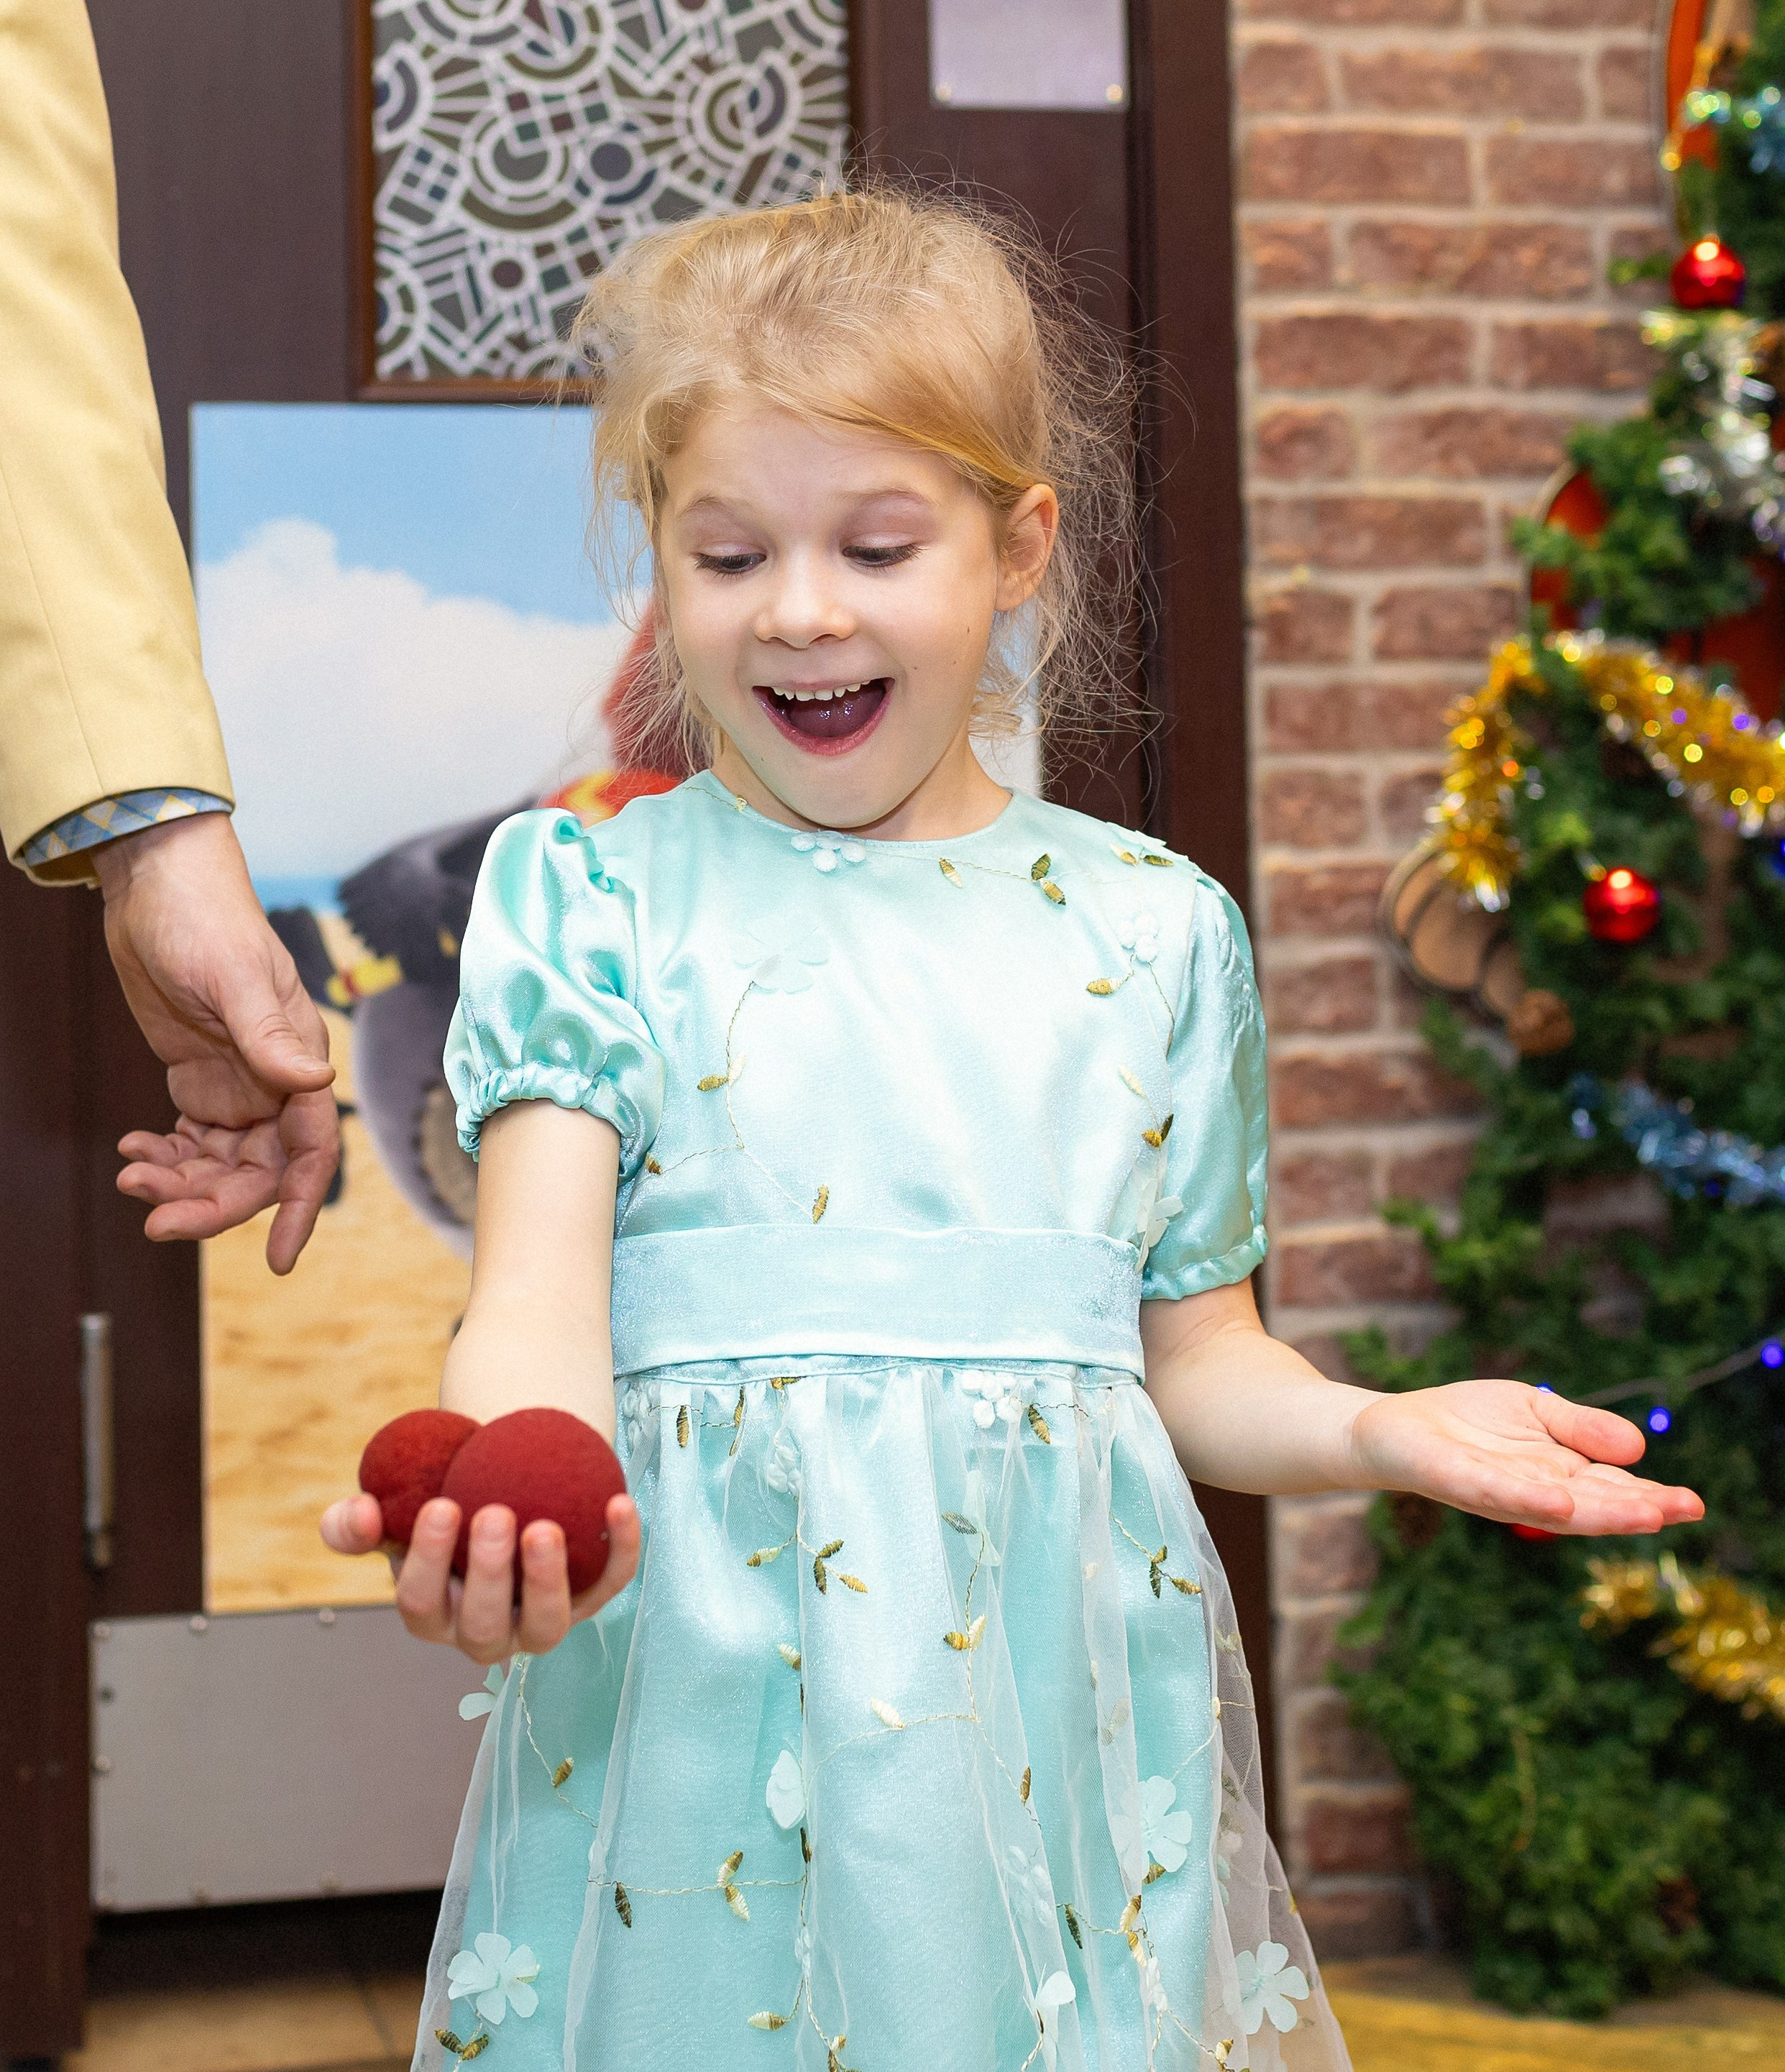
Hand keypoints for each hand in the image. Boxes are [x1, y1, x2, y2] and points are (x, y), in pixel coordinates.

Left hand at [95, 812, 338, 1273]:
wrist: (158, 886)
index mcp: (299, 1064)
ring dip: (179, 1184)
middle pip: (256, 1172)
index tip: (276, 1260)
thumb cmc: (207, 920)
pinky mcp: (198, 1078)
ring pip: (219, 1164)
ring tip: (132, 1178)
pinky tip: (133, 1152)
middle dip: (211, 1205)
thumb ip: (271, 1038)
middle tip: (155, 1220)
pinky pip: (189, 1141)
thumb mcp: (236, 979)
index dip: (296, 1209)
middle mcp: (275, 1083)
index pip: (310, 1153)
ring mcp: (236, 1083)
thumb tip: (316, 1085)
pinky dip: (163, 1157)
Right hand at [319, 1490, 642, 1659]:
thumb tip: (359, 1515)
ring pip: (547, 1626)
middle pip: (484, 1624)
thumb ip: (358, 1520)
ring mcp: (539, 1621)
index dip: (428, 1561)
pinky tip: (619, 1503)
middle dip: (489, 1574)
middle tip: (496, 1514)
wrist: (503, 1484)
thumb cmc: (444, 1501)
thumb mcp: (396, 1508)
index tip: (442, 1505)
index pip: (422, 1604)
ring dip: (549, 1581)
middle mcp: (484, 1632)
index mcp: (433, 1613)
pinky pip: (609, 1582)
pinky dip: (619, 1549)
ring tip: (546, 1528)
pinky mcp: (589, 1598)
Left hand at [1348, 1378, 1703, 1535]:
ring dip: (1596, 1513)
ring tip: (1643, 1514)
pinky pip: (1493, 1492)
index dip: (1650, 1497)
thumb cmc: (1465, 1422)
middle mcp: (1530, 1492)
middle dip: (1637, 1509)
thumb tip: (1638, 1446)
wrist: (1392, 1424)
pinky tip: (1558, 1502)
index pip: (1610, 1490)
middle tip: (1684, 1511)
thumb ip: (1581, 1427)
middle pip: (1591, 1505)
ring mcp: (1493, 1491)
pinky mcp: (1453, 1480)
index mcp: (1555, 1476)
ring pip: (1551, 1507)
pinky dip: (1526, 1499)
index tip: (1692, 1504)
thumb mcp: (1534, 1411)